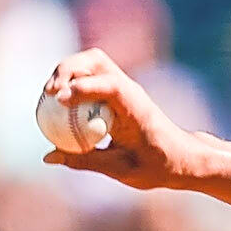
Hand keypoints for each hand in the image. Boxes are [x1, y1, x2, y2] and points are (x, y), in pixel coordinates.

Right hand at [39, 48, 202, 190]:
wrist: (183, 157)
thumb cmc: (158, 165)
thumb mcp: (122, 169)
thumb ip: (85, 161)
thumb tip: (48, 156)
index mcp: (137, 109)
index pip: (112, 86)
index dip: (84, 87)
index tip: (59, 100)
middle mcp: (130, 91)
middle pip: (95, 60)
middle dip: (67, 68)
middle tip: (49, 92)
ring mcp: (123, 88)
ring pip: (90, 64)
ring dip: (66, 72)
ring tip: (48, 95)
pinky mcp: (115, 93)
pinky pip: (88, 79)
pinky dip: (70, 83)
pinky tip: (54, 103)